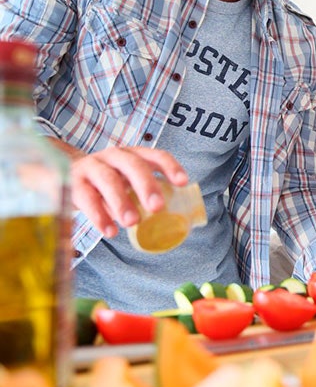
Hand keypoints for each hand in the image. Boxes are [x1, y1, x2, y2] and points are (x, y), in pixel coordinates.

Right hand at [69, 146, 187, 237]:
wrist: (62, 174)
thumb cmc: (107, 182)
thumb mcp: (127, 183)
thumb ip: (143, 197)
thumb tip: (168, 222)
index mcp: (133, 155)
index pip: (155, 156)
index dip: (170, 167)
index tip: (182, 182)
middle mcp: (114, 156)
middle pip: (132, 165)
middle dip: (146, 185)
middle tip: (157, 207)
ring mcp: (92, 167)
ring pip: (108, 180)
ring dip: (121, 202)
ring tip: (132, 223)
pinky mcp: (73, 182)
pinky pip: (86, 198)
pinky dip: (98, 216)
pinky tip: (110, 231)